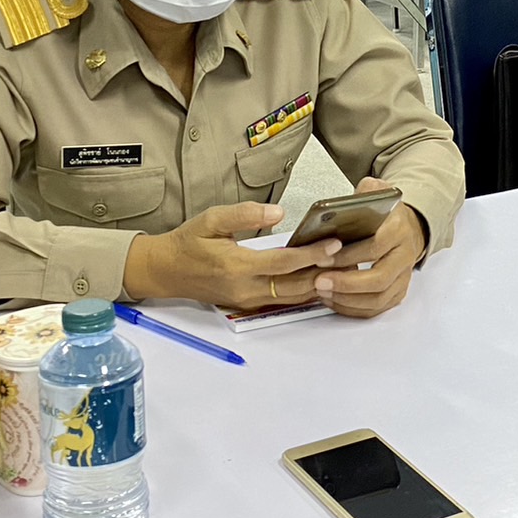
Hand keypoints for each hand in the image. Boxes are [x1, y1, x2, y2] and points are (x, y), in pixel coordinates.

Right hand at [123, 202, 341, 306]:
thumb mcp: (210, 219)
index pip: (283, 264)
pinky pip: (282, 300)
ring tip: (344, 268)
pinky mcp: (249, 304)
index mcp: (236, 267)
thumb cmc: (187, 243)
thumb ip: (244, 213)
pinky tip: (321, 278)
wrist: (165, 271)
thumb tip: (278, 213)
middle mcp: (245, 289)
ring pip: (292, 297)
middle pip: (295, 286)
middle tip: (352, 259)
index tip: (335, 244)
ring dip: (318, 284)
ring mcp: (247, 300)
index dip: (311, 255)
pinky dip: (303, 290)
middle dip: (325, 273)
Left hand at [315, 177, 426, 318]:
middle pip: (379, 278)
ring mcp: (403, 276)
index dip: (348, 255)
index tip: (323, 259)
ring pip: (379, 298)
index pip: (375, 246)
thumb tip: (351, 198)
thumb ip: (366, 192)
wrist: (409, 228)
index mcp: (399, 229)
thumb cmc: (386, 215)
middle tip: (320, 282)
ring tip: (323, 292)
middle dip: (346, 283)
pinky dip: (354, 308)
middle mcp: (405, 255)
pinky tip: (334, 301)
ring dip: (348, 299)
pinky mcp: (398, 292)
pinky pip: (377, 308)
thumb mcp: (378, 194)